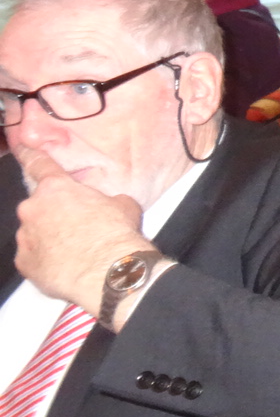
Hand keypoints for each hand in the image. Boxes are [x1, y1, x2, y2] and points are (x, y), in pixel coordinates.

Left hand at [11, 142, 153, 319]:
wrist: (108, 270)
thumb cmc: (116, 234)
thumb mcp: (123, 205)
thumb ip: (106, 201)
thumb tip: (108, 206)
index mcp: (56, 189)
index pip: (39, 164)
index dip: (30, 154)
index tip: (20, 146)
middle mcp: (33, 209)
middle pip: (39, 207)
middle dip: (54, 215)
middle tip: (77, 228)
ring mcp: (25, 237)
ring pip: (35, 234)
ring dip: (50, 239)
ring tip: (75, 252)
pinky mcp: (24, 263)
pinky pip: (33, 258)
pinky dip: (46, 261)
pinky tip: (66, 267)